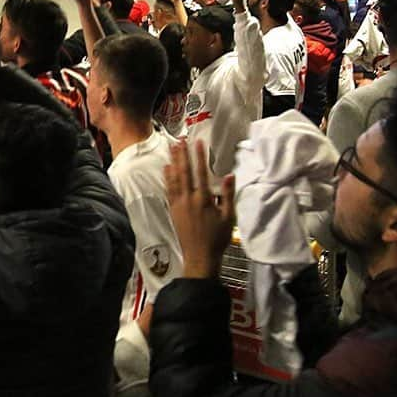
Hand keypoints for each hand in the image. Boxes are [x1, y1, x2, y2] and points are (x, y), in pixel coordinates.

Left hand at [165, 141, 234, 278]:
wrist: (200, 257)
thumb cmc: (217, 238)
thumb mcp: (228, 217)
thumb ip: (227, 195)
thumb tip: (229, 175)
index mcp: (203, 199)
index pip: (201, 172)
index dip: (199, 156)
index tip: (198, 143)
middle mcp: (189, 199)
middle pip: (184, 172)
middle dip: (182, 155)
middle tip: (180, 140)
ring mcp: (179, 204)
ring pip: (174, 178)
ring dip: (173, 162)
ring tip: (172, 149)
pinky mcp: (173, 210)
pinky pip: (169, 189)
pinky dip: (167, 177)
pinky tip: (166, 169)